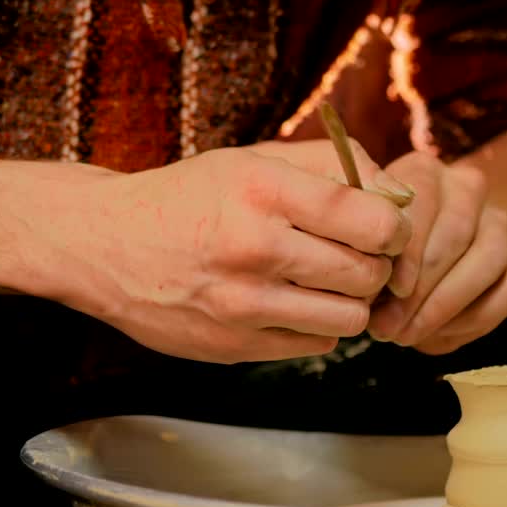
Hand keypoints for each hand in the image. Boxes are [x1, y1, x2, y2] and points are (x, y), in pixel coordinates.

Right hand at [51, 141, 413, 363]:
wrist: (105, 243)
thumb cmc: (193, 195)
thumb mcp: (255, 160)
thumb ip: (335, 168)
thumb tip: (401, 200)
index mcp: (263, 189)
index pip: (371, 218)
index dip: (394, 227)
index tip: (385, 226)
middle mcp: (253, 247)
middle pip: (368, 273)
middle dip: (377, 265)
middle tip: (358, 255)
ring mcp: (242, 303)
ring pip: (350, 318)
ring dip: (353, 301)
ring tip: (330, 281)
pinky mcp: (233, 345)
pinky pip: (317, 344)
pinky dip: (320, 326)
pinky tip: (296, 302)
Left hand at [365, 152, 506, 354]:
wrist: (428, 258)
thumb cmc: (382, 252)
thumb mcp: (365, 243)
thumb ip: (366, 253)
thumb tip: (367, 290)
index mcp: (425, 171)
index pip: (424, 199)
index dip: (410, 250)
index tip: (391, 290)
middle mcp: (469, 189)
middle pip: (456, 234)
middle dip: (421, 288)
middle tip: (389, 326)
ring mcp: (500, 227)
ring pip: (486, 262)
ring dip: (443, 306)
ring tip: (407, 333)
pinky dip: (469, 321)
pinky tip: (436, 333)